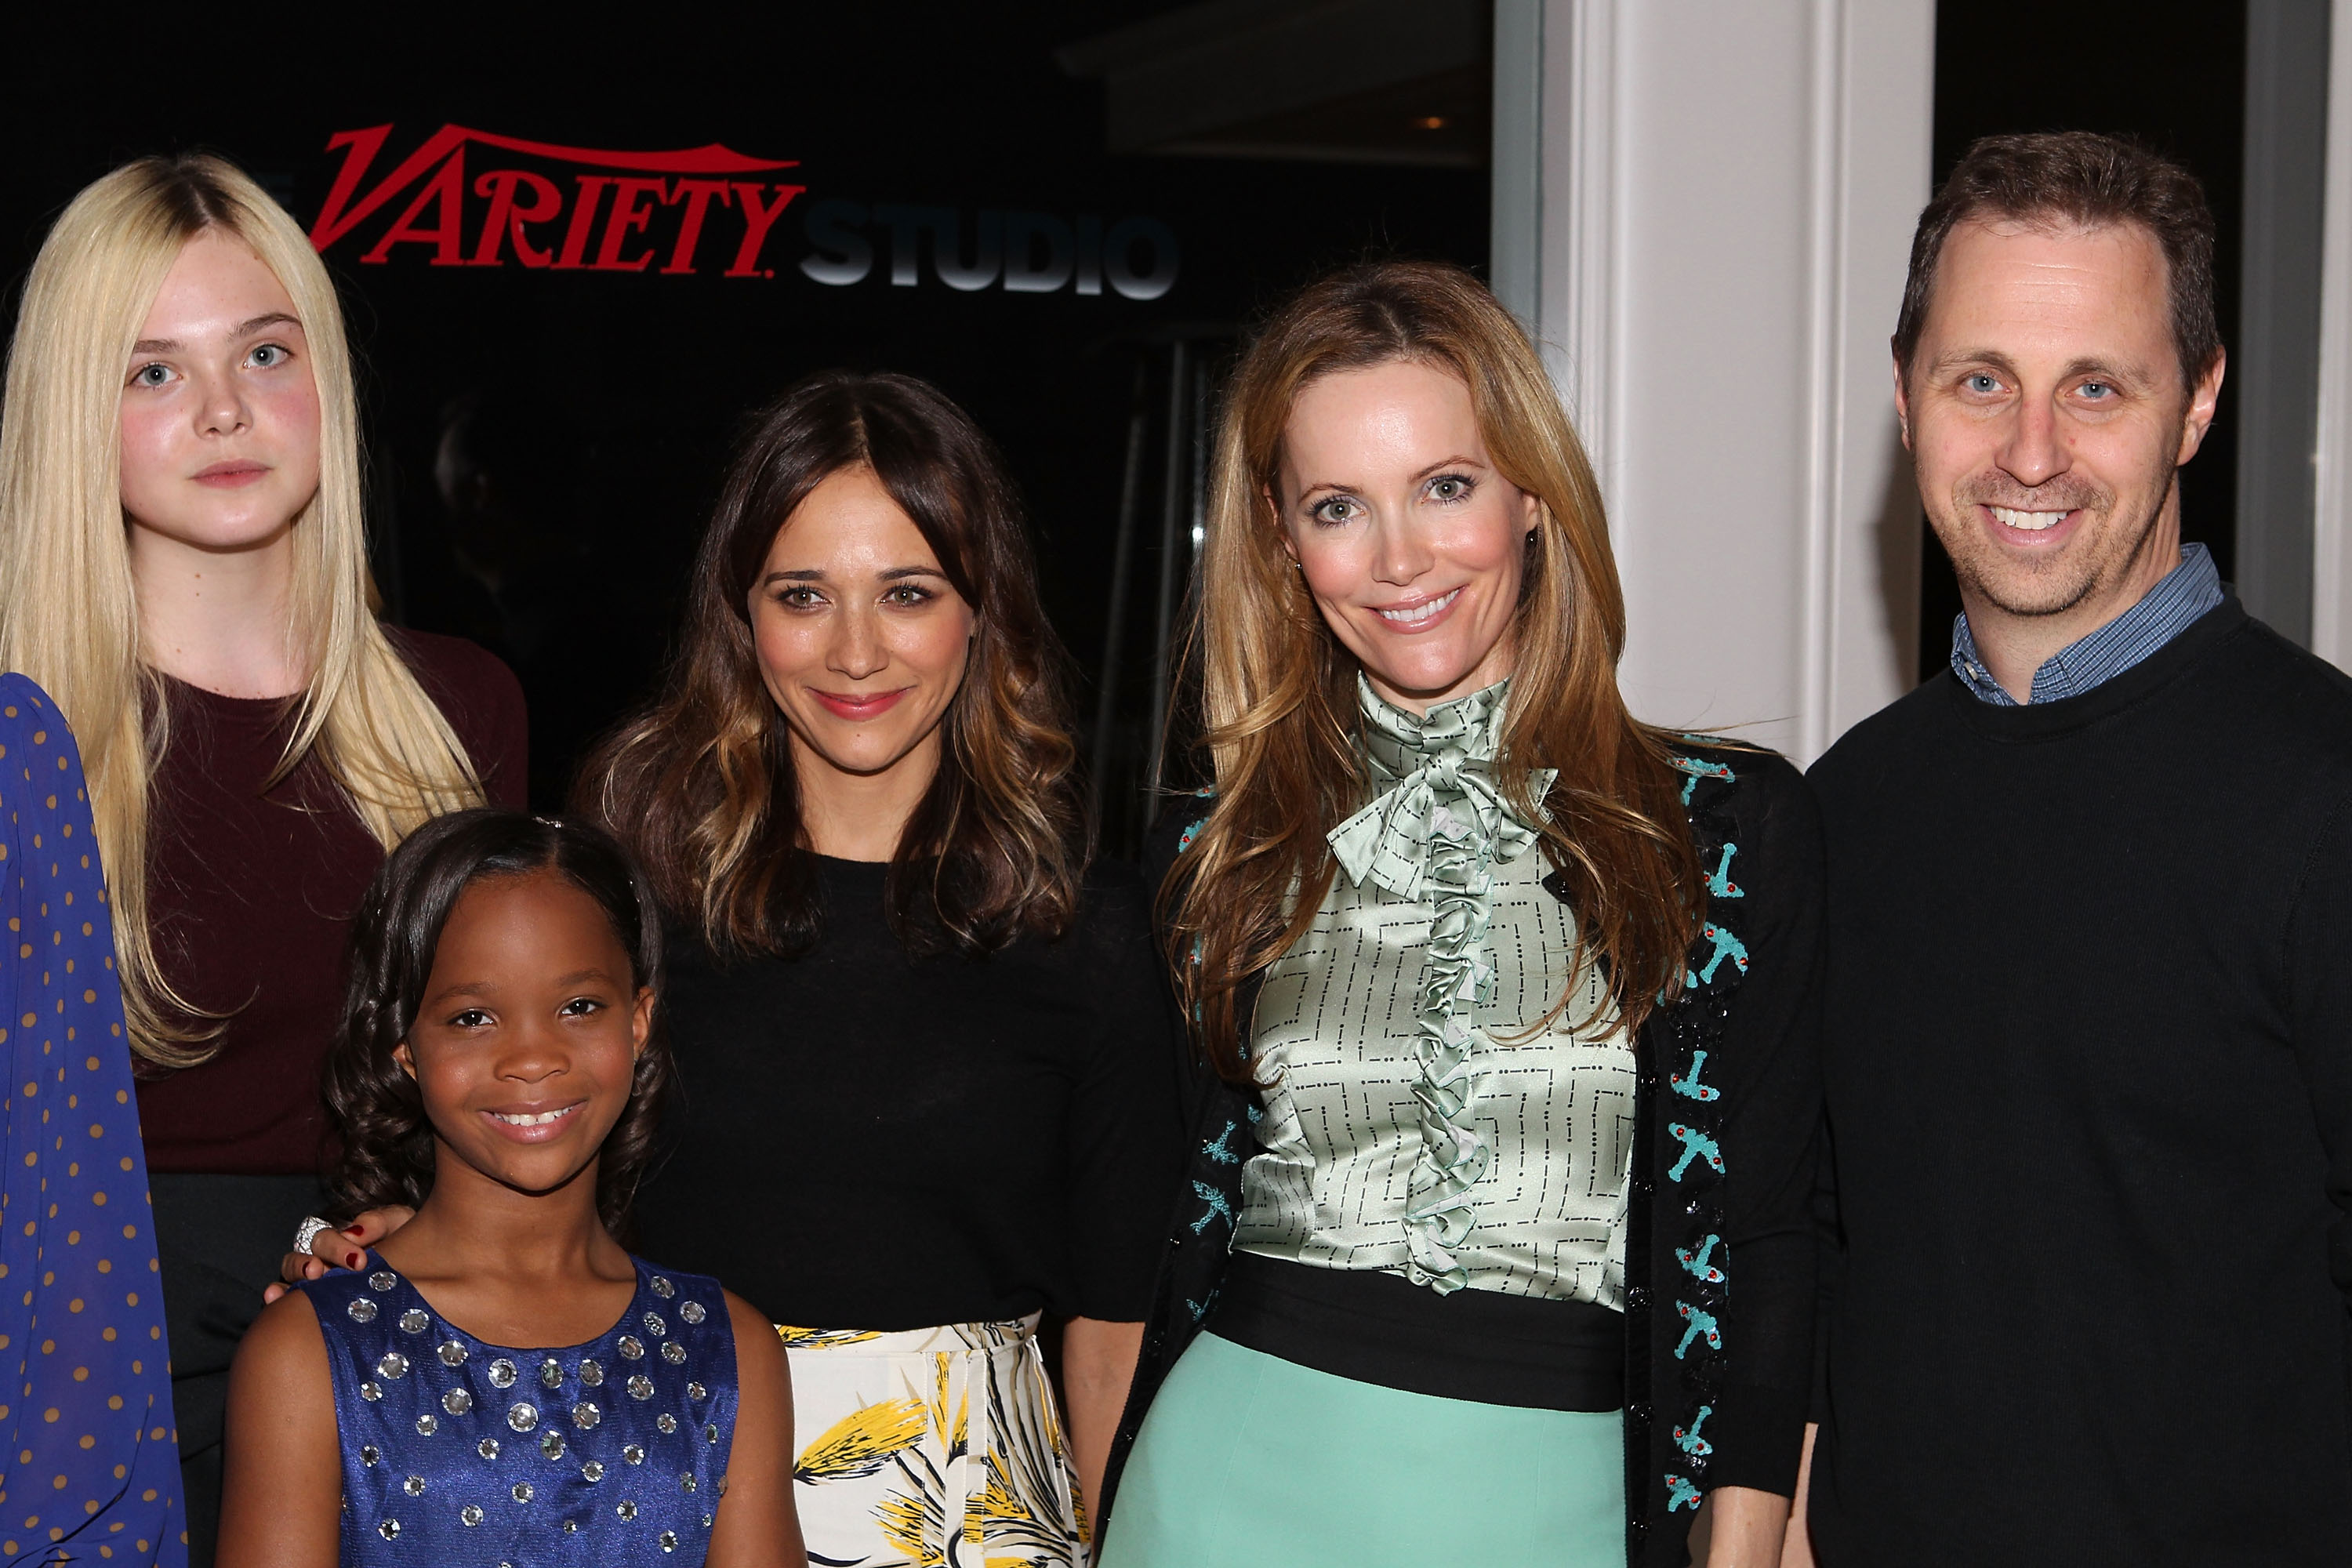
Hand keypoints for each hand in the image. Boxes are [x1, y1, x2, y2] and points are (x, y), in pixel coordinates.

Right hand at [260, 1207, 415, 1303]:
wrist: (424, 1276)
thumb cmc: (408, 1245)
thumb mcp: (400, 1226)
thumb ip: (379, 1221)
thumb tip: (354, 1231)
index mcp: (340, 1241)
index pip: (324, 1239)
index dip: (336, 1247)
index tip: (359, 1260)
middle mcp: (322, 1261)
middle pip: (301, 1258)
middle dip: (308, 1263)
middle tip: (321, 1271)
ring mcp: (315, 1284)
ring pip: (289, 1276)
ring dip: (293, 1278)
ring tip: (307, 1283)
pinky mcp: (312, 1307)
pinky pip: (284, 1302)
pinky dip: (275, 1298)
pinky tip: (274, 1299)